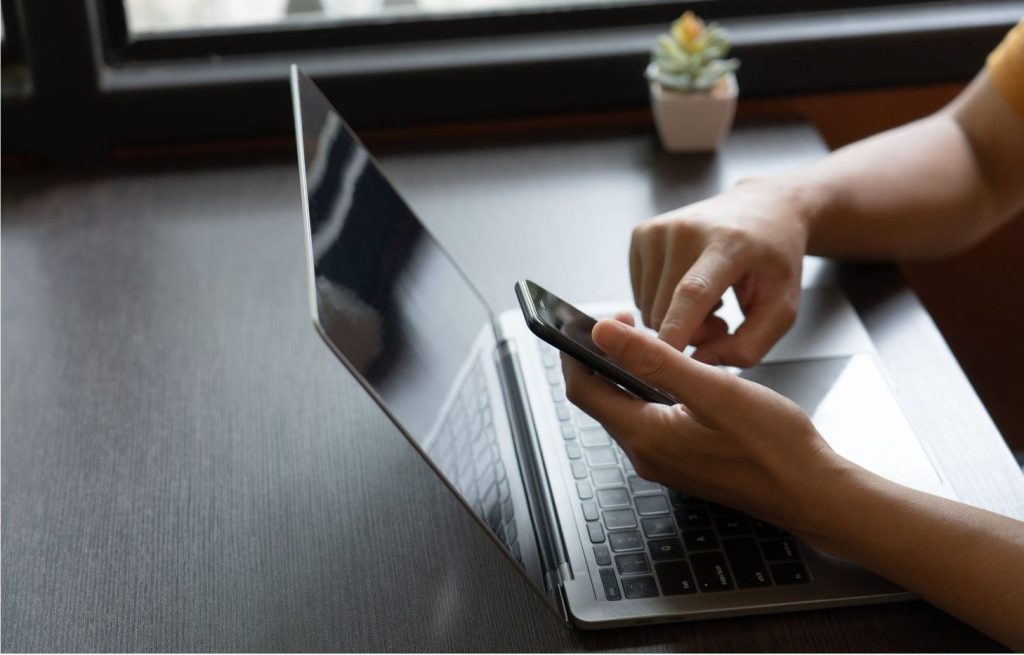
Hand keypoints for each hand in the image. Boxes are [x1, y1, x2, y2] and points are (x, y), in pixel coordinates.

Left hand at [562, 313, 848, 534]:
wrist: (813, 493)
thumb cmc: (773, 445)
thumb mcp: (713, 390)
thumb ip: (654, 360)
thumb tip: (602, 333)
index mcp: (644, 436)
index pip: (582, 388)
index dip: (579, 350)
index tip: (600, 320)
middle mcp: (645, 454)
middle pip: (599, 399)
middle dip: (602, 358)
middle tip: (629, 322)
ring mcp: (662, 462)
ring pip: (625, 408)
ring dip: (628, 373)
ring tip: (654, 340)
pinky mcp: (681, 462)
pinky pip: (649, 420)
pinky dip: (649, 392)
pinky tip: (677, 373)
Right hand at [630, 179, 810, 366]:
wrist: (762, 209)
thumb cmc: (775, 260)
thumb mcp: (782, 308)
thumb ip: (749, 345)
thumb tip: (699, 362)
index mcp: (730, 244)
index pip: (694, 291)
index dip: (677, 327)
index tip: (665, 357)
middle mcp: (687, 230)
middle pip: (665, 311)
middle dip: (690, 332)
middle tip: (721, 319)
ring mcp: (658, 229)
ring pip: (648, 308)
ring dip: (675, 318)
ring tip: (709, 298)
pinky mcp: (641, 234)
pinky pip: (639, 294)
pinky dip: (662, 301)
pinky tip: (688, 285)